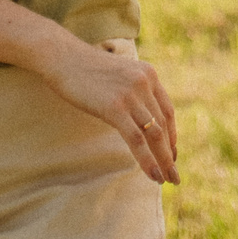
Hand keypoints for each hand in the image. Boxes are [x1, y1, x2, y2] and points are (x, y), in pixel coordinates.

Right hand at [35, 33, 179, 183]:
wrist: (63, 58)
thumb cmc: (86, 70)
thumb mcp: (119, 76)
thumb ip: (133, 92)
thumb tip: (140, 118)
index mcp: (148, 74)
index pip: (167, 111)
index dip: (172, 136)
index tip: (172, 154)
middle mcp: (144, 83)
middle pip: (164, 125)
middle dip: (170, 153)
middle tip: (174, 175)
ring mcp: (130, 95)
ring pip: (154, 134)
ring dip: (163, 161)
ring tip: (167, 180)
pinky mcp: (115, 107)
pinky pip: (136, 139)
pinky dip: (147, 160)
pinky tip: (153, 175)